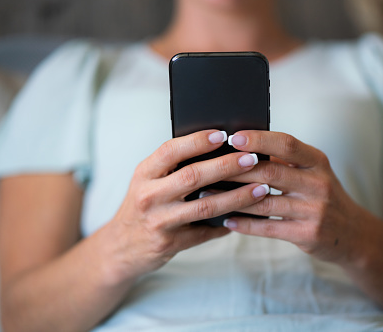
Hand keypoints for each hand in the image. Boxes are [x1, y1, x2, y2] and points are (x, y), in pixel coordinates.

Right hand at [103, 130, 269, 282]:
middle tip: (252, 159)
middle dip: (226, 165)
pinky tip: (248, 216)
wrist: (121, 248)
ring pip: (205, 206)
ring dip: (237, 196)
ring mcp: (159, 221)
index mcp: (144, 173)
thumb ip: (172, 168)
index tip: (224, 134)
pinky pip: (206, 232)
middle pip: (193, 176)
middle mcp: (149, 196)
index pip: (170, 151)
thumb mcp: (147, 182)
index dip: (197, 141)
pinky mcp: (170, 243)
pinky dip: (228, 223)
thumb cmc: (142, 206)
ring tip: (260, 188)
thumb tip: (218, 149)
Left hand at [223, 131, 365, 264]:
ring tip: (208, 194)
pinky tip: (228, 220)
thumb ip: (285, 161)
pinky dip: (245, 224)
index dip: (259, 139)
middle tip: (210, 167)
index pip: (287, 143)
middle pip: (270, 172)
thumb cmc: (323, 196)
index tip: (232, 137)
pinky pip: (269, 227)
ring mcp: (314, 210)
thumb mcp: (314, 172)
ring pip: (265, 202)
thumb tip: (241, 149)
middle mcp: (318, 183)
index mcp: (317, 162)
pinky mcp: (308, 234)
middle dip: (236, 169)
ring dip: (232, 198)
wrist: (353, 234)